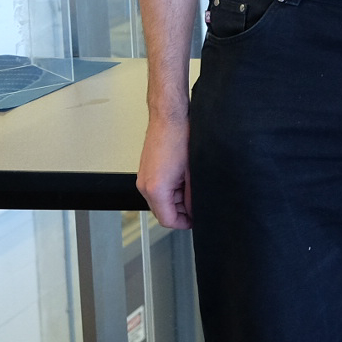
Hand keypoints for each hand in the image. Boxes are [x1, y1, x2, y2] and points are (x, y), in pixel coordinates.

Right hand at [137, 114, 192, 229]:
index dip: (184, 223)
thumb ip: (192, 195)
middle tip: (197, 204)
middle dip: (181, 211)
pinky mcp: (146, 172)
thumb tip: (195, 209)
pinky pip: (158, 189)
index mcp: (156, 189)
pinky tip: (184, 178)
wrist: (169, 118)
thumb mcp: (193, 172)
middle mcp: (145, 186)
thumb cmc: (180, 137)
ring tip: (191, 184)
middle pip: (163, 212)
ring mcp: (144, 179)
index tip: (195, 221)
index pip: (167, 220)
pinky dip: (171, 189)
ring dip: (177, 199)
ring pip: (161, 201)